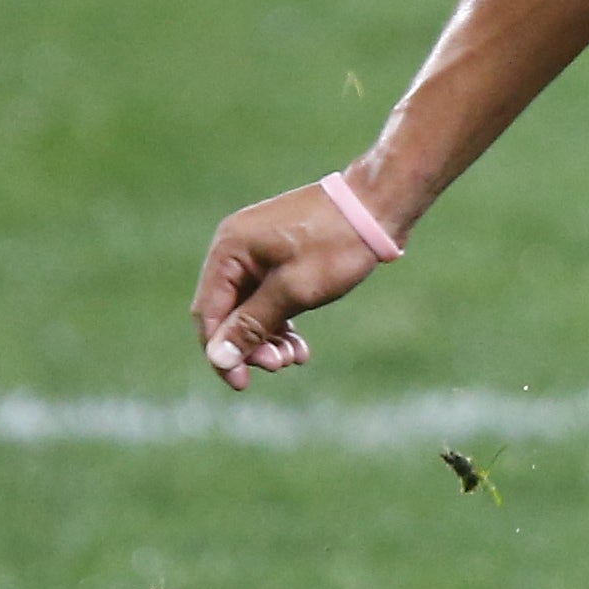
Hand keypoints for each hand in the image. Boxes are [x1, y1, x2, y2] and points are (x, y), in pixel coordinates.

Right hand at [191, 184, 387, 389]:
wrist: (379, 204)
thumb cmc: (336, 244)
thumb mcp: (293, 290)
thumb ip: (252, 324)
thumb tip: (218, 357)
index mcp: (230, 249)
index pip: (209, 311)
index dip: (221, 352)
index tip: (241, 383)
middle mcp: (236, 248)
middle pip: (227, 312)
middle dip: (249, 345)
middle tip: (279, 365)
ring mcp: (259, 251)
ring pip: (250, 308)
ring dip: (267, 338)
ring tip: (294, 358)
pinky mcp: (280, 257)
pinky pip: (268, 297)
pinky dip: (280, 322)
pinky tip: (298, 347)